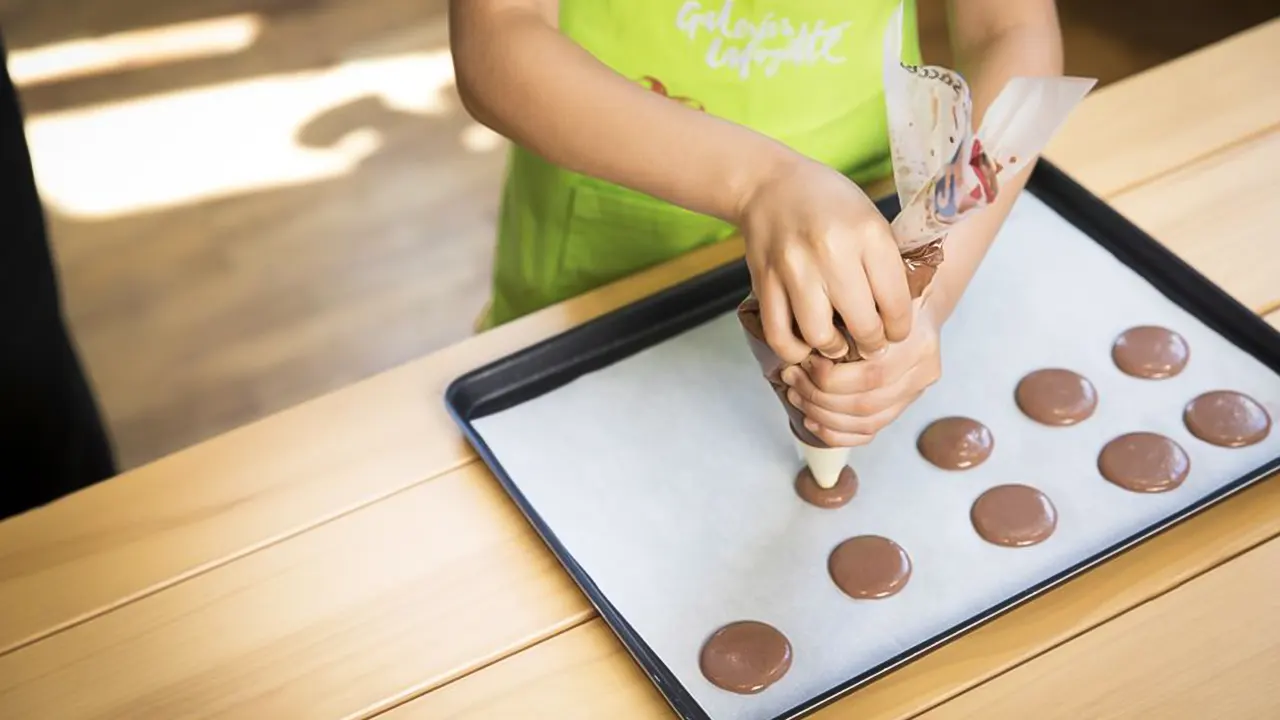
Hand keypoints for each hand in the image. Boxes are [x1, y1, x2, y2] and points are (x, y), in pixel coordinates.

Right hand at [739, 156, 911, 363]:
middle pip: (862, 325)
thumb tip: (896, 316)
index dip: (899, 328)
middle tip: (871, 343)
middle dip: (872, 344)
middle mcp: (831, 251)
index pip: (896, 302)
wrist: (768, 185)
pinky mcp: (764, 281)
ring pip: (819, 336)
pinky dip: (794, 350)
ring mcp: (794, 268)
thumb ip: (884, 265)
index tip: (895, 332)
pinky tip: (805, 344)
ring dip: (834, 349)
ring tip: (839, 344)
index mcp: (868, 233)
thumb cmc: (828, 203)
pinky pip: (779, 335)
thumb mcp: (870, 220)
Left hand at [780, 299, 941, 445]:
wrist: (913, 306)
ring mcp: (915, 392)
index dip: (829, 377)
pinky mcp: (902, 407)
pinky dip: (836, 433)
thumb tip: (803, 342)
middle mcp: (921, 371)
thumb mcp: (869, 297)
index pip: (870, 375)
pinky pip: (869, 432)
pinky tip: (813, 421)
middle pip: (865, 402)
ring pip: (865, 422)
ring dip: (822, 414)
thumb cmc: (883, 299)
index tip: (803, 362)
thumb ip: (848, 318)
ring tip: (797, 395)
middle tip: (792, 379)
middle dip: (818, 396)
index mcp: (916, 342)